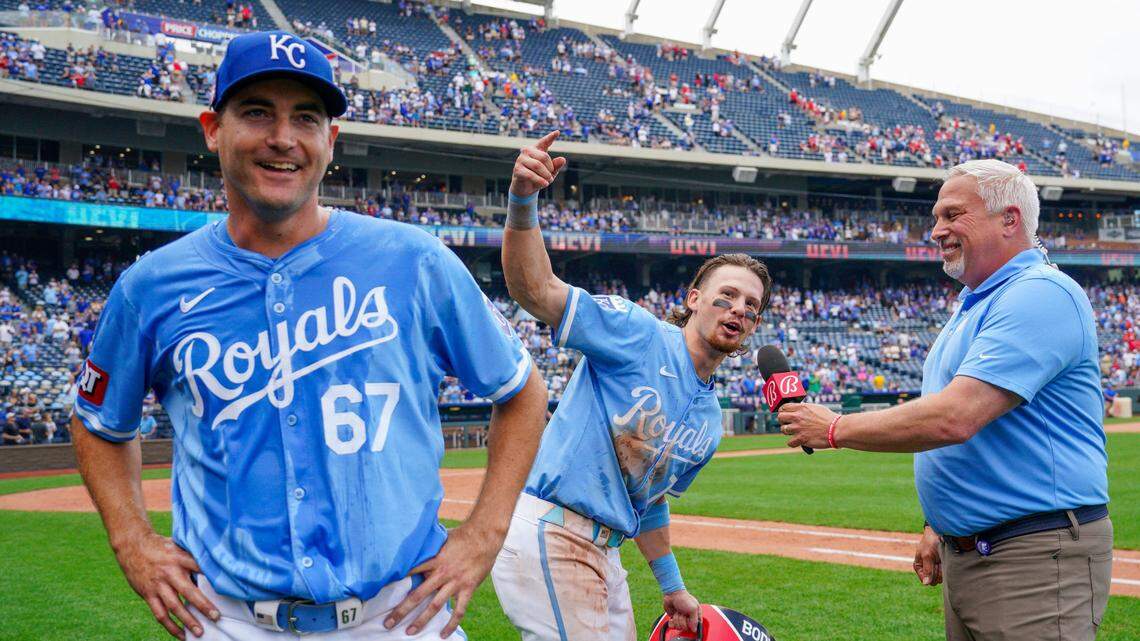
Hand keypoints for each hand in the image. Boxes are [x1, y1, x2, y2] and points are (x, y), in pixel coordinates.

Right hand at [114, 531, 217, 638]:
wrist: (132, 546)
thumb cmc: (160, 546)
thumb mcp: (179, 545)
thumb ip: (193, 555)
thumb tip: (213, 564)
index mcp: (180, 558)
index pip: (200, 568)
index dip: (213, 576)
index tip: (228, 586)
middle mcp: (169, 572)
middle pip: (188, 592)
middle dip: (203, 606)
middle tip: (216, 617)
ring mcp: (158, 585)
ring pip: (174, 606)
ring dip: (187, 621)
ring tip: (199, 632)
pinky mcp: (148, 594)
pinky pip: (160, 613)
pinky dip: (170, 626)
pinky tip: (181, 634)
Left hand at [385, 521, 501, 637]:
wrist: (484, 536)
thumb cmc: (461, 535)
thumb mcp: (441, 538)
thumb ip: (429, 546)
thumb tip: (414, 543)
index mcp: (433, 560)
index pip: (410, 573)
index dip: (396, 581)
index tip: (382, 592)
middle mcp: (442, 574)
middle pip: (418, 595)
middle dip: (402, 610)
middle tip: (388, 623)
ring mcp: (455, 583)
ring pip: (435, 606)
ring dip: (421, 620)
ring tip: (410, 631)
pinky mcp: (467, 588)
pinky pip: (459, 610)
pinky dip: (451, 624)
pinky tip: (443, 634)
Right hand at [509, 130, 566, 197]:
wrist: (524, 189)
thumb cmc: (538, 177)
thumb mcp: (549, 172)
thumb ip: (556, 166)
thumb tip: (562, 159)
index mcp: (535, 149)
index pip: (544, 142)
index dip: (550, 137)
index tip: (558, 132)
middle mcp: (527, 151)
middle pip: (544, 157)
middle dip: (550, 168)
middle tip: (551, 177)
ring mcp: (520, 160)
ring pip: (537, 165)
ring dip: (546, 175)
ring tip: (549, 181)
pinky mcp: (517, 170)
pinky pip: (530, 174)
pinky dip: (540, 180)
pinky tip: (545, 184)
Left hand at [663, 590, 700, 634]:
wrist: (672, 594)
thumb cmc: (684, 599)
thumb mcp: (693, 609)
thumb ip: (695, 620)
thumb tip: (694, 630)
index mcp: (696, 615)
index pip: (696, 627)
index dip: (692, 625)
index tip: (689, 620)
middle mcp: (689, 618)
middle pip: (687, 628)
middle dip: (683, 621)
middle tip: (682, 613)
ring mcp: (682, 619)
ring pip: (679, 627)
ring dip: (677, 619)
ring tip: (678, 612)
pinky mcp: (675, 619)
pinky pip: (673, 626)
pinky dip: (672, 622)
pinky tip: (673, 616)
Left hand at [778, 402, 837, 449]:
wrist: (836, 429)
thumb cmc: (829, 419)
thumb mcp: (816, 408)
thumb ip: (804, 409)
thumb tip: (798, 411)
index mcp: (801, 407)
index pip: (783, 407)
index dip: (784, 412)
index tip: (786, 416)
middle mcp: (797, 416)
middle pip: (780, 417)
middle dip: (783, 421)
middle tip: (789, 425)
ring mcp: (798, 428)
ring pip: (783, 429)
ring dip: (788, 432)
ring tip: (796, 433)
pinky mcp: (801, 438)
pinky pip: (789, 442)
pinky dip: (793, 443)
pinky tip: (799, 442)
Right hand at [913, 525, 941, 585]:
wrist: (940, 533)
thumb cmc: (931, 543)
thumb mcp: (927, 555)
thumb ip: (927, 570)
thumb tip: (925, 583)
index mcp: (918, 567)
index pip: (926, 579)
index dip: (931, 574)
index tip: (933, 564)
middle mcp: (926, 570)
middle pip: (934, 580)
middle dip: (938, 571)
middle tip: (938, 560)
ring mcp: (935, 569)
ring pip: (941, 578)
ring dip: (943, 569)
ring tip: (941, 558)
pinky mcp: (942, 568)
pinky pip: (946, 574)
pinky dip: (947, 567)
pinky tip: (945, 560)